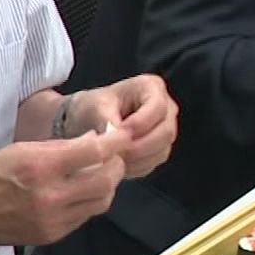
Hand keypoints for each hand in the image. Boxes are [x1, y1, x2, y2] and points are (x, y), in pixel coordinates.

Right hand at [0, 126, 129, 247]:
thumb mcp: (19, 148)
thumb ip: (59, 146)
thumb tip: (92, 140)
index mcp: (41, 166)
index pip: (94, 151)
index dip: (114, 140)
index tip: (121, 133)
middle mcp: (50, 195)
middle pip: (106, 180)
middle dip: (116, 164)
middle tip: (114, 153)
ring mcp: (52, 219)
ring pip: (101, 202)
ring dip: (107, 185)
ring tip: (100, 172)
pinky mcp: (51, 235)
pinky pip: (84, 217)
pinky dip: (90, 202)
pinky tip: (81, 191)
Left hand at [58, 76, 178, 179]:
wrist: (88, 121)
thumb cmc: (93, 107)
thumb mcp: (95, 106)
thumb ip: (107, 119)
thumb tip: (116, 137)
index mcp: (151, 87)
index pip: (158, 107)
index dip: (140, 123)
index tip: (117, 134)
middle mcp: (165, 108)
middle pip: (166, 132)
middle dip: (139, 146)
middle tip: (115, 153)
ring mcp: (165, 129)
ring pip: (162, 150)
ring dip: (137, 159)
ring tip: (113, 159)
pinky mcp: (159, 149)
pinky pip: (154, 162)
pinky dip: (136, 167)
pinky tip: (117, 165)